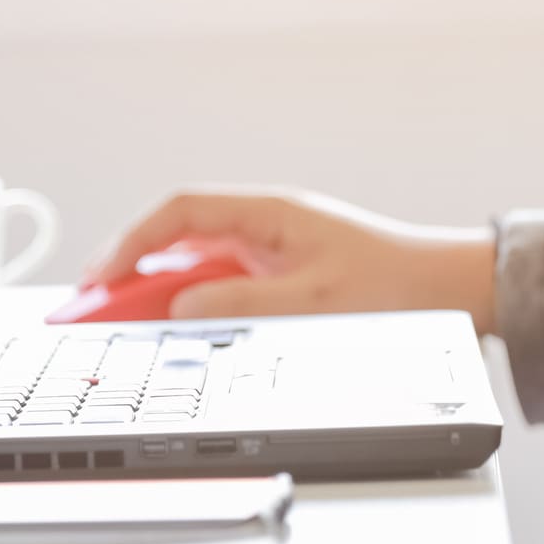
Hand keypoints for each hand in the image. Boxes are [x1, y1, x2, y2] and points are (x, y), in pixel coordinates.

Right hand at [80, 187, 497, 332]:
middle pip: (179, 239)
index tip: (101, 276)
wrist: (452, 292)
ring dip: (158, 293)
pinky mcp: (281, 277)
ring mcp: (271, 251)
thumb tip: (182, 305)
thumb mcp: (313, 303)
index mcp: (271, 213)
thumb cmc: (396, 287)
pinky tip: (173, 332)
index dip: (133, 241)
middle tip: (91, 310)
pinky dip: (191, 307)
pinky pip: (220, 286)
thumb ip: (242, 302)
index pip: (181, 211)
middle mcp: (266, 226)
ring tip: (120, 328)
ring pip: (195, 266)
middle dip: (131, 272)